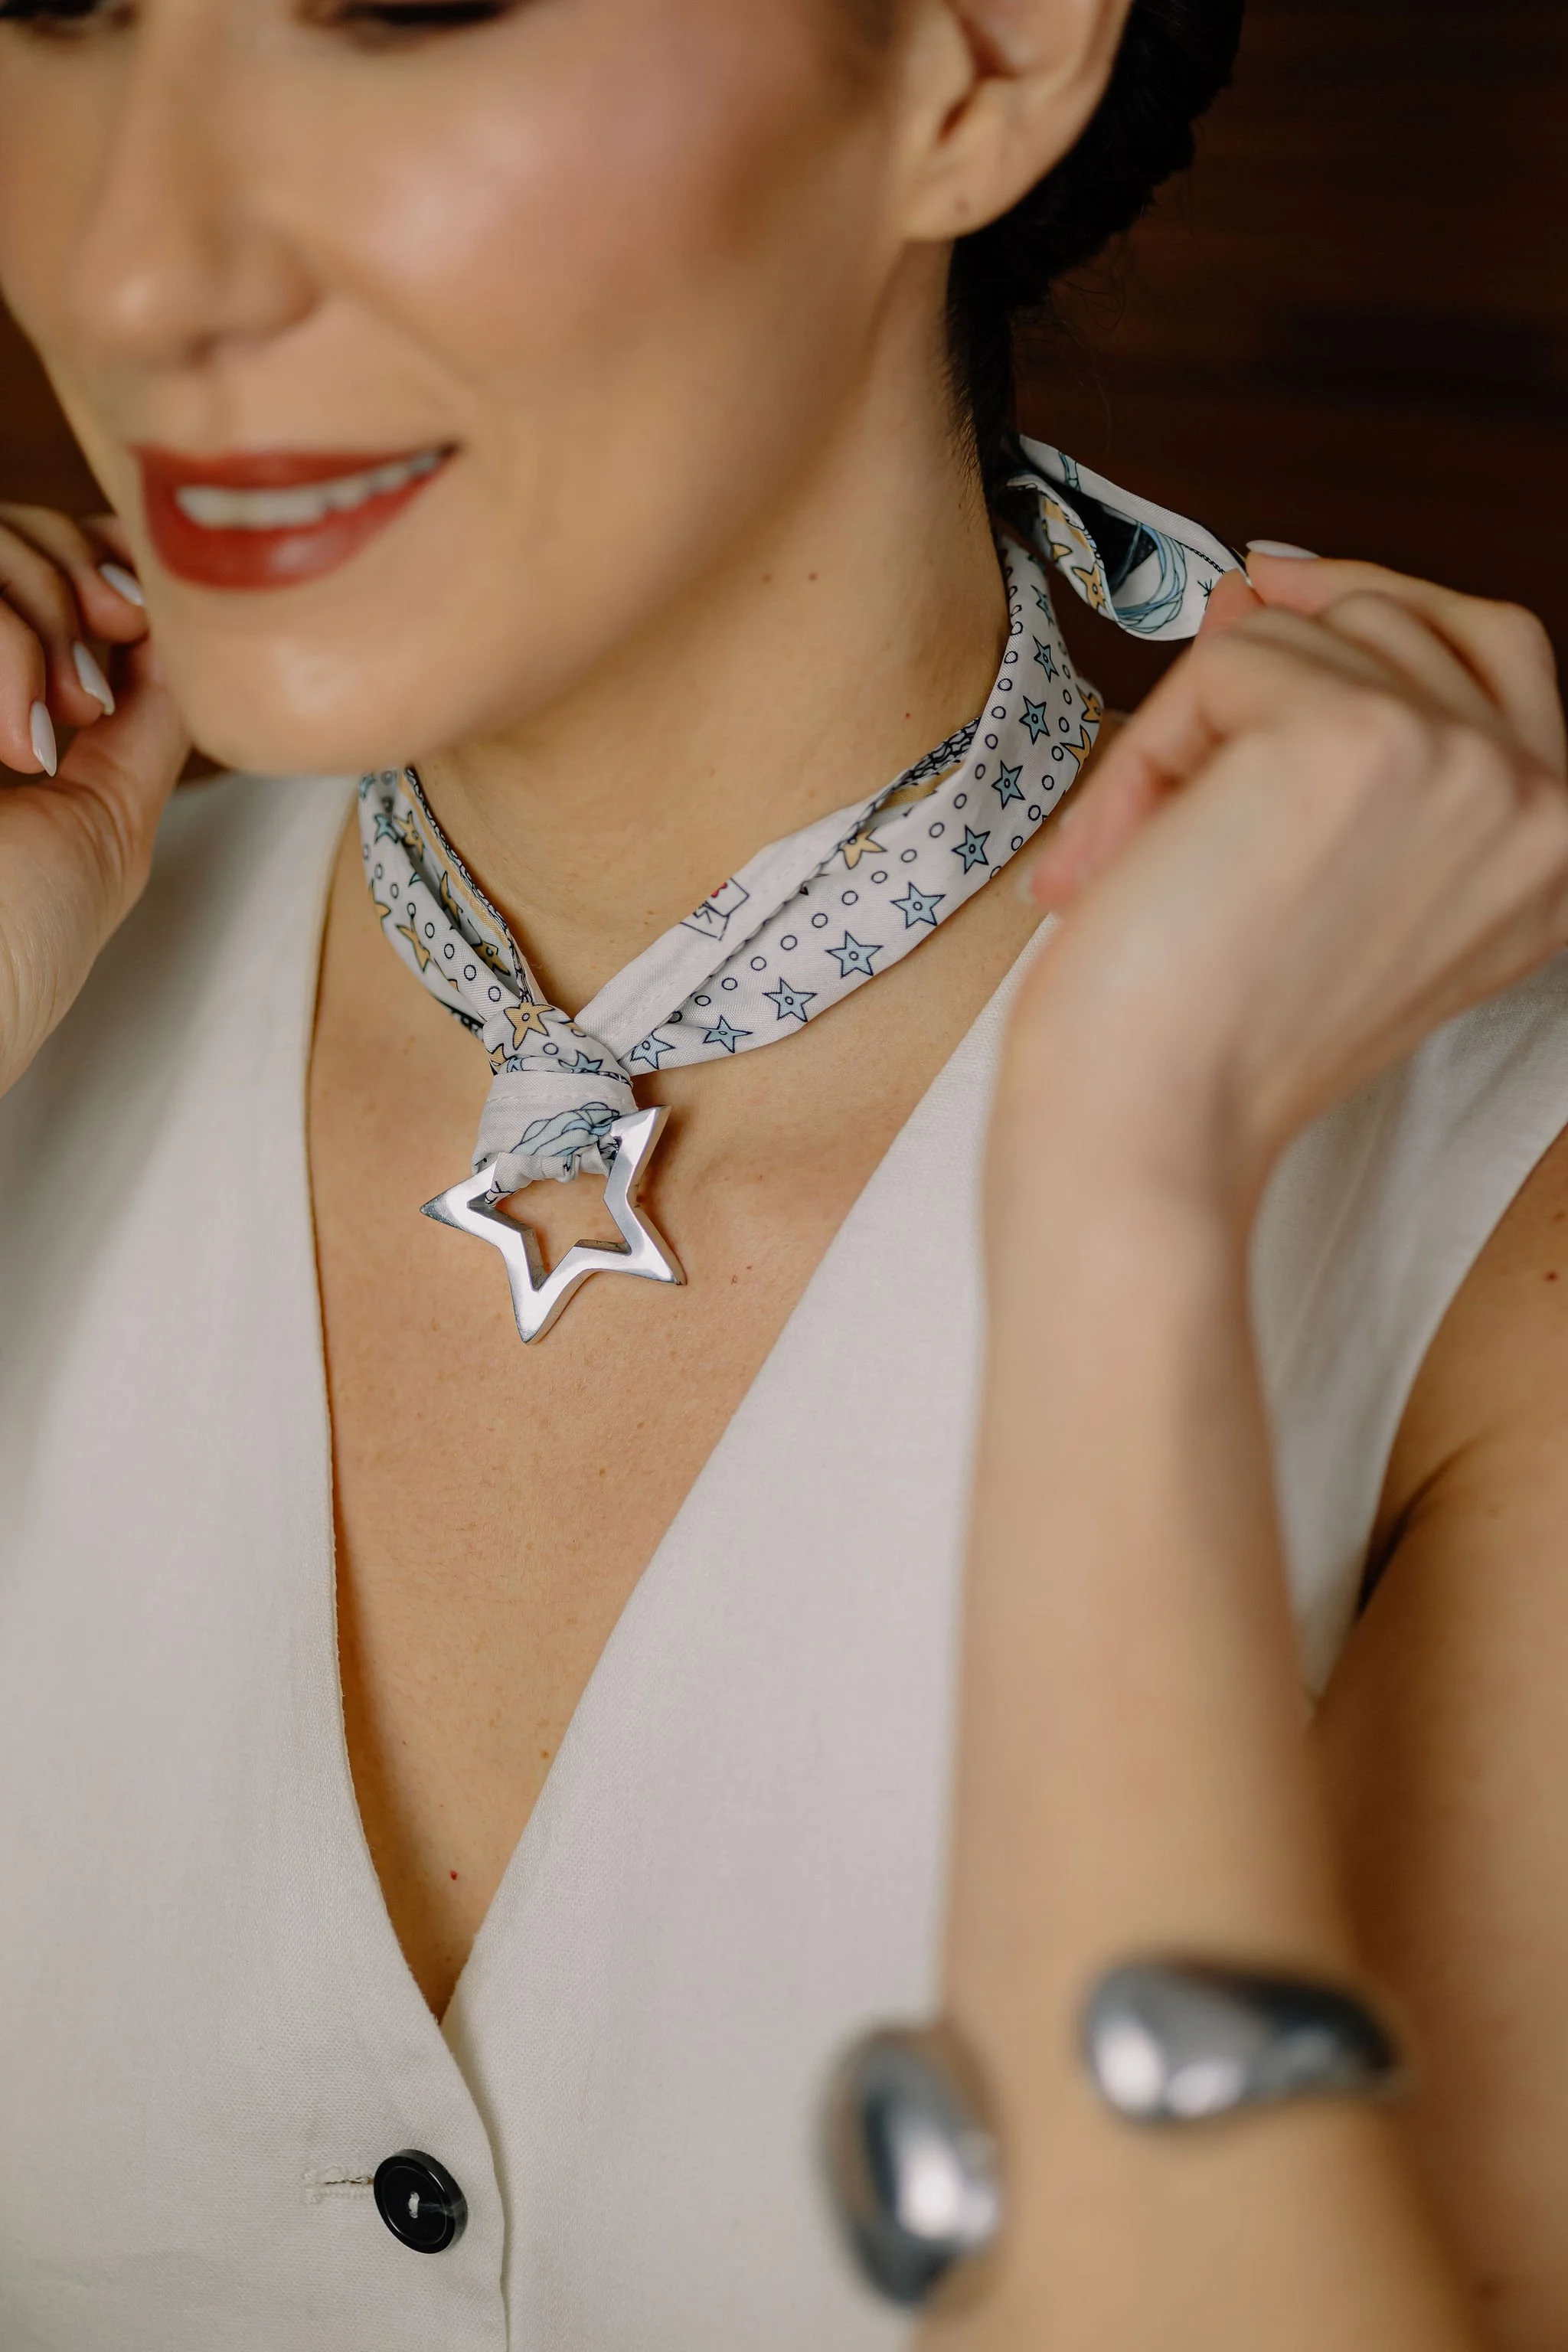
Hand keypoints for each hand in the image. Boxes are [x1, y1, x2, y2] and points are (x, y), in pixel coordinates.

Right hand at [0, 505, 189, 1099]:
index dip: (101, 555)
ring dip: (39, 628)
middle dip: (74, 583)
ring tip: (43, 741)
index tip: (135, 613)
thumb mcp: (109, 821)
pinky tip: (12, 743)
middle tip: (92, 689)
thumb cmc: (18, 947)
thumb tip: (185, 626)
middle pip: (17, 530)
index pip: (51, 557)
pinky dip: (7, 650)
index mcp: (3, 692)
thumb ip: (146, 716)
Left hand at [999, 554, 1567, 1216]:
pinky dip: (1145, 754)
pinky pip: (1223, 665)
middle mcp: (1541, 812)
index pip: (1505, 654)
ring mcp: (1464, 765)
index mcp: (1554, 860)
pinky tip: (1123, 856)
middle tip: (1177, 773)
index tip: (1280, 600)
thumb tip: (1265, 588)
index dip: (1384, 608)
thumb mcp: (1324, 874)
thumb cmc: (1205, 1037)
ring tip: (1143, 857)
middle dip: (1264, 679)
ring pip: (1302, 634)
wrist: (1146, 1122)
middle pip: (1402, 622)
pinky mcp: (1361, 737)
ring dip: (1191, 732)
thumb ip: (1336, 732)